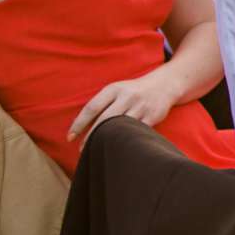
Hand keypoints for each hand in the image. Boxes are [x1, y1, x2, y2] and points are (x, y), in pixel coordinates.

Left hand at [69, 70, 184, 140]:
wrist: (164, 85)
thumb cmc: (133, 91)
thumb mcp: (116, 91)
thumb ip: (101, 104)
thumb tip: (81, 127)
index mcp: (114, 89)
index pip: (91, 108)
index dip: (78, 124)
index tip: (70, 137)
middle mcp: (127, 96)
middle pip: (104, 120)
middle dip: (91, 136)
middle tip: (83, 149)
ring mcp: (141, 106)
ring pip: (120, 127)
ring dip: (108, 140)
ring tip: (99, 149)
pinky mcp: (152, 116)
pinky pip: (136, 132)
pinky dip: (126, 140)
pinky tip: (119, 146)